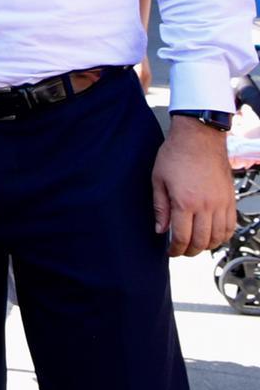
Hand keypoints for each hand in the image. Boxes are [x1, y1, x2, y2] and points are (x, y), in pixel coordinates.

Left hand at [152, 116, 236, 255]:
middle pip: (202, 241)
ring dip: (207, 246)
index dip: (176, 250)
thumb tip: (160, 229)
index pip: (182, 237)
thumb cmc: (176, 154)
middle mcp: (206, 205)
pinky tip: (214, 236)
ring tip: (196, 245)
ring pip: (218, 236)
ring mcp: (221, 203)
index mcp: (185, 202)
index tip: (171, 252)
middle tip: (182, 251)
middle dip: (190, 251)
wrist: (199, 138)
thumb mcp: (158, 180)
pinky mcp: (230, 198)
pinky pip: (231, 225)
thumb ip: (160, 207)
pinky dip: (223, 235)